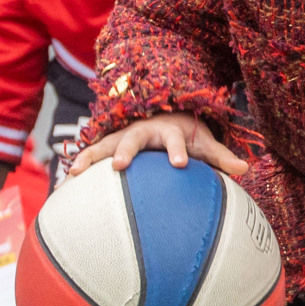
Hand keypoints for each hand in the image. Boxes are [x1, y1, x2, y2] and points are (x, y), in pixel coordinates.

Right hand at [70, 112, 248, 178]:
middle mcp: (142, 132)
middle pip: (132, 139)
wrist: (163, 116)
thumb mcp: (205, 144)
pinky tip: (59, 189)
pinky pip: (88, 158)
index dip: (177, 151)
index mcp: (169, 132)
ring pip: (102, 145)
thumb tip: (245, 169)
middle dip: (125, 150)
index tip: (179, 164)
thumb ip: (222, 157)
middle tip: (118, 166)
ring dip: (88, 157)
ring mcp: (121, 137)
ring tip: (72, 173)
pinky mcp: (106, 146)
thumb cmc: (186, 135)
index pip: (175, 140)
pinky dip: (75, 169)